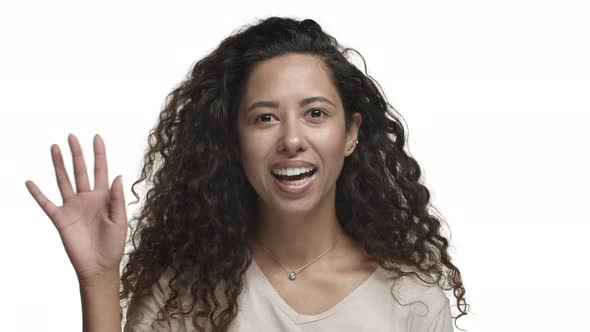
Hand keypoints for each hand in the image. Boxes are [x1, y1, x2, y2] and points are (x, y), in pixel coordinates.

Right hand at [25, 134, 127, 283]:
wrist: (99, 267)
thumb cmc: (113, 245)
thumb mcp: (119, 221)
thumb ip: (117, 199)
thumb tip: (117, 176)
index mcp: (103, 197)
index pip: (101, 170)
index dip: (99, 154)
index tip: (96, 137)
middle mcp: (86, 199)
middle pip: (80, 171)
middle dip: (77, 153)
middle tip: (71, 136)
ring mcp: (72, 207)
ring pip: (64, 180)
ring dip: (58, 165)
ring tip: (54, 147)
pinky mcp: (60, 219)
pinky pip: (46, 203)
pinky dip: (37, 193)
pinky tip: (30, 182)